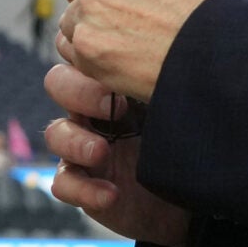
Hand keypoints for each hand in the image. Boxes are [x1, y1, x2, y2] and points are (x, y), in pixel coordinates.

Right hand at [46, 64, 190, 246]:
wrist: (193, 198)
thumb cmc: (187, 142)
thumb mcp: (179, 104)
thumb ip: (165, 78)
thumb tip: (175, 48)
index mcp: (113, 83)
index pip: (80, 54)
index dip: (84, 53)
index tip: (118, 64)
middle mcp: (93, 112)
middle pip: (57, 83)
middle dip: (77, 90)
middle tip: (113, 106)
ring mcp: (84, 149)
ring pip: (54, 133)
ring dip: (74, 141)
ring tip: (102, 152)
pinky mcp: (83, 186)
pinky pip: (62, 184)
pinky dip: (82, 189)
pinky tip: (110, 194)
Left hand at [56, 0, 236, 103]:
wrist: (222, 53)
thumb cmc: (217, 12)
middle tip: (114, 19)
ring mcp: (91, 4)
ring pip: (71, 17)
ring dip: (90, 30)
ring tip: (128, 46)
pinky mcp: (87, 42)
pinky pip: (73, 49)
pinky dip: (91, 58)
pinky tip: (121, 63)